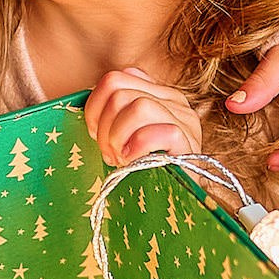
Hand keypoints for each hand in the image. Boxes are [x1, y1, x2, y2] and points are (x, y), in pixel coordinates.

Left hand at [85, 69, 202, 166]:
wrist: (181, 199)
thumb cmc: (149, 167)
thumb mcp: (129, 134)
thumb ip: (116, 114)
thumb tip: (91, 106)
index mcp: (158, 93)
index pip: (115, 79)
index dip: (95, 106)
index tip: (94, 133)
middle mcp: (174, 100)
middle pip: (120, 92)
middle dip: (104, 126)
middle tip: (108, 152)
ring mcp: (184, 120)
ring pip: (138, 107)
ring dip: (117, 137)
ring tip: (119, 158)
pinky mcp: (187, 143)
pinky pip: (151, 134)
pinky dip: (134, 149)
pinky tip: (132, 162)